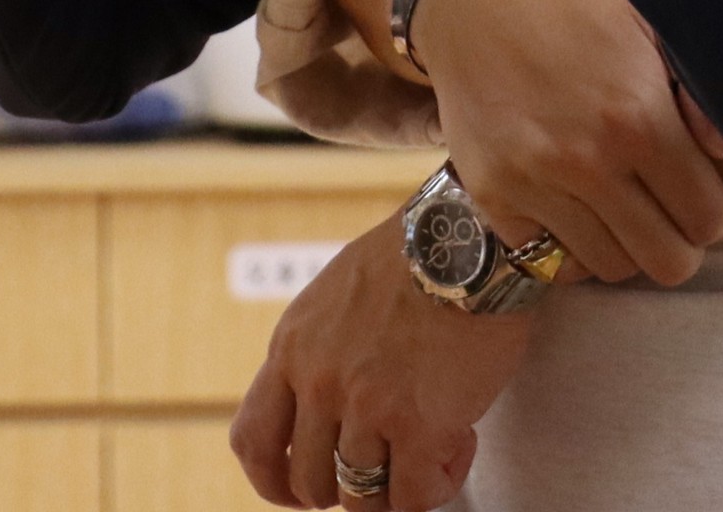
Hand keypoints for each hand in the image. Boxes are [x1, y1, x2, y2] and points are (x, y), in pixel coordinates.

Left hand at [233, 217, 531, 509]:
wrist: (470, 236)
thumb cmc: (417, 255)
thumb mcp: (336, 295)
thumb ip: (321, 349)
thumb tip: (328, 403)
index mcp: (293, 347)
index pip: (253, 440)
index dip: (272, 482)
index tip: (297, 493)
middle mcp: (319, 382)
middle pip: (310, 482)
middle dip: (348, 488)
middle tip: (386, 469)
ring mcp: (366, 407)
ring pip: (363, 498)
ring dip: (397, 489)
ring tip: (431, 452)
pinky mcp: (419, 425)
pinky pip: (415, 496)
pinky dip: (436, 485)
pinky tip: (458, 447)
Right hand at [411, 0, 722, 286]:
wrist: (472, 1)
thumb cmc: (572, 4)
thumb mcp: (649, 17)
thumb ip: (699, 88)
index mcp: (637, 117)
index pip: (708, 216)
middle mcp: (586, 162)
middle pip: (667, 261)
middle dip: (688, 241)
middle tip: (685, 212)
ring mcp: (534, 186)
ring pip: (611, 267)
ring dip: (632, 246)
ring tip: (635, 210)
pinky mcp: (492, 197)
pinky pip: (550, 259)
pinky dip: (574, 248)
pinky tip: (584, 211)